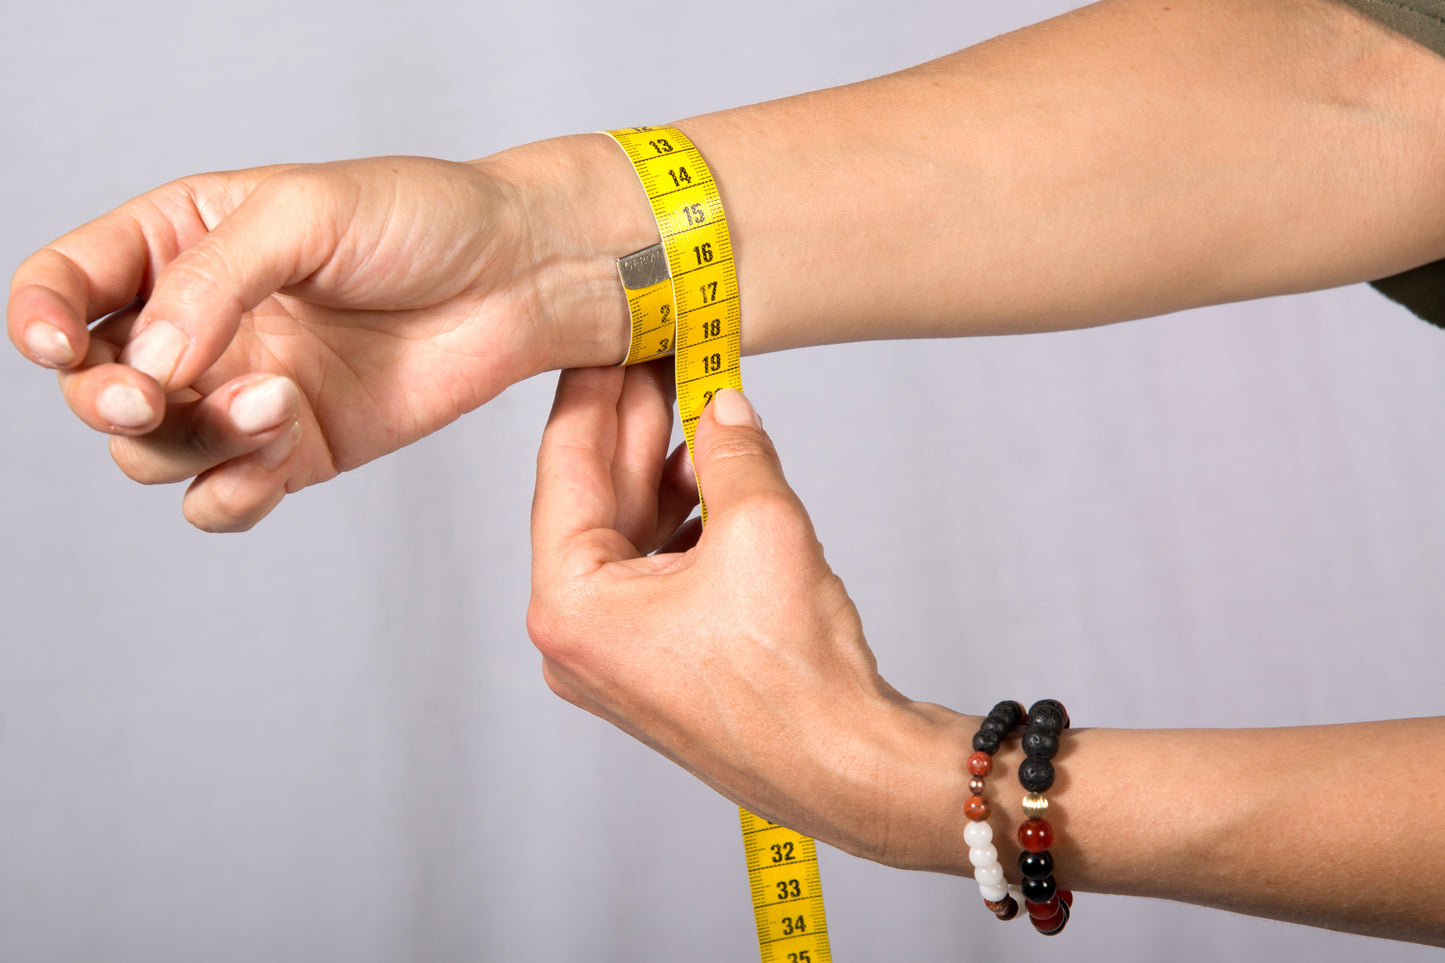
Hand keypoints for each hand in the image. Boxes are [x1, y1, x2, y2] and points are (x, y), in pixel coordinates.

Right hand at [7, 138, 650, 529]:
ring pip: (155, 454)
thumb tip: (152, 360)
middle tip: (156, 396)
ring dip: (194, 443)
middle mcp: (201, 324)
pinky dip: (233, 492)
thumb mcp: (307, 213)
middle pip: (100, 389)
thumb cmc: (421, 219)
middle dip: (113, 402)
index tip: (51, 345)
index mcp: (181, 244)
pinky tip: (281, 448)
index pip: (68, 286)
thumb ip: (217, 280)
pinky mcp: (297, 450)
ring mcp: (244, 392)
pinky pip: (224, 498)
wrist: (517, 277)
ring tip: (278, 401)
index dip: (38, 319)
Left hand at [527, 364, 972, 866]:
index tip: (604, 341)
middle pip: (595, 500)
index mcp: (570, 607)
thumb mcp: (761, 527)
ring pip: (628, 534)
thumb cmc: (796, 679)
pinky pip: (655, 570)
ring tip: (697, 405)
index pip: (566, 468)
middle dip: (634, 426)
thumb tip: (723, 408)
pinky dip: (682, 520)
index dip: (593, 392)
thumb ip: (731, 450)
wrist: (850, 767)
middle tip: (657, 355)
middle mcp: (577, 637)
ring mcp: (616, 656)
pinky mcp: (658, 663)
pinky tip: (714, 475)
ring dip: (664, 470)